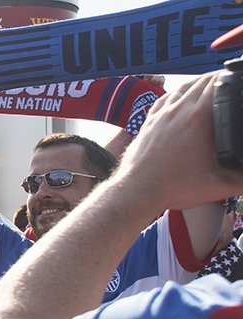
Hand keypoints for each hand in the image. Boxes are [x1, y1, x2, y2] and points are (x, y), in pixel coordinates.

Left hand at [118, 71, 242, 211]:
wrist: (136, 191)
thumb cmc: (174, 188)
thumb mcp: (219, 185)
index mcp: (199, 119)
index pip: (220, 83)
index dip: (234, 77)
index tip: (242, 79)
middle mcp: (178, 111)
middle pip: (202, 82)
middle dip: (220, 78)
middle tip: (233, 80)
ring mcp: (161, 115)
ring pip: (183, 87)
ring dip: (199, 83)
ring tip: (213, 84)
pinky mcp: (149, 122)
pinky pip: (166, 98)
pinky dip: (178, 92)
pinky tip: (183, 96)